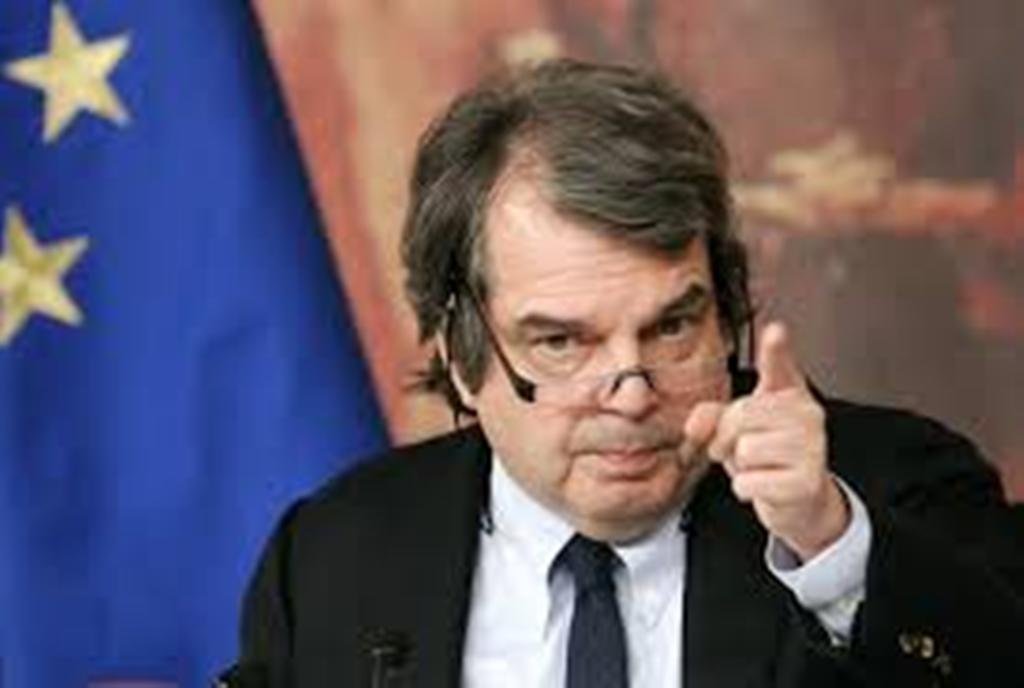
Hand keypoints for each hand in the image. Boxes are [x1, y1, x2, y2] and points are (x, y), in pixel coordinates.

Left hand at [684, 322, 848, 561]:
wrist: (799, 501)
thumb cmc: (766, 457)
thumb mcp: (737, 430)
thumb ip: (712, 417)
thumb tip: (694, 424)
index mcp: (789, 394)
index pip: (781, 366)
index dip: (776, 349)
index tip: (775, 330)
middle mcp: (808, 415)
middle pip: (741, 415)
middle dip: (727, 438)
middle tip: (737, 450)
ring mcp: (813, 447)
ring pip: (745, 449)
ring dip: (740, 466)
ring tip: (759, 468)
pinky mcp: (807, 481)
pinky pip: (749, 481)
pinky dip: (746, 489)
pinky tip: (765, 486)